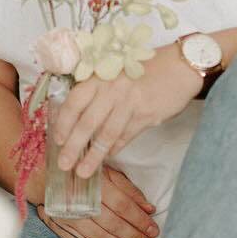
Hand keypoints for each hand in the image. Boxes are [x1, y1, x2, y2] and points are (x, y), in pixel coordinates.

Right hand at [37, 164, 159, 237]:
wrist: (44, 173)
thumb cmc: (82, 172)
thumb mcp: (107, 173)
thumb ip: (129, 190)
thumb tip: (149, 209)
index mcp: (94, 183)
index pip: (123, 206)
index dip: (140, 220)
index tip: (154, 230)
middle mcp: (80, 200)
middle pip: (113, 224)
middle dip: (135, 236)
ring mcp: (67, 215)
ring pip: (98, 236)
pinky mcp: (59, 225)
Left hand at [52, 44, 200, 178]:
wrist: (179, 66)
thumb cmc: (144, 69)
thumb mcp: (115, 72)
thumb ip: (97, 91)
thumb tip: (76, 118)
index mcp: (100, 77)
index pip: (74, 102)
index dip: (64, 123)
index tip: (57, 140)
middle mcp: (112, 89)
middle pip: (87, 122)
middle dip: (73, 146)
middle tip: (64, 164)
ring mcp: (129, 103)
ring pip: (107, 134)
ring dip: (93, 156)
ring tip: (83, 171)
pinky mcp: (146, 115)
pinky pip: (126, 136)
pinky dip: (115, 149)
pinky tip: (107, 157)